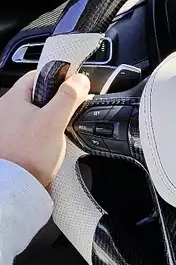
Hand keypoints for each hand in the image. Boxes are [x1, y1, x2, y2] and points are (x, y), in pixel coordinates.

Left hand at [0, 71, 89, 186]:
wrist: (16, 188)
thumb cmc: (26, 155)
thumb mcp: (54, 121)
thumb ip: (68, 97)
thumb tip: (80, 79)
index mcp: (13, 99)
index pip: (39, 76)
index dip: (59, 79)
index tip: (75, 88)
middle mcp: (6, 111)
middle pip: (39, 96)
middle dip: (58, 104)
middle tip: (70, 114)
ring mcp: (9, 129)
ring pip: (37, 115)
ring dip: (52, 122)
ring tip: (62, 133)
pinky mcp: (13, 145)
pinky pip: (34, 132)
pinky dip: (44, 136)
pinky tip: (51, 147)